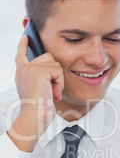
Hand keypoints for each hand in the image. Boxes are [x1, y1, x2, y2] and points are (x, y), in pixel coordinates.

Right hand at [7, 35, 63, 151]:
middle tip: (53, 90)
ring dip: (59, 79)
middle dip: (56, 73)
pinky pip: (58, 70)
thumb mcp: (40, 91)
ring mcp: (30, 68)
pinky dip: (60, 83)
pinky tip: (54, 93)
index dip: (23, 45)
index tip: (26, 38)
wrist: (34, 118)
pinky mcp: (38, 71)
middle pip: (48, 57)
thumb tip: (53, 71)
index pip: (21, 55)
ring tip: (52, 93)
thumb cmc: (39, 110)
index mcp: (22, 74)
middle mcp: (24, 69)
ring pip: (55, 64)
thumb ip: (42, 79)